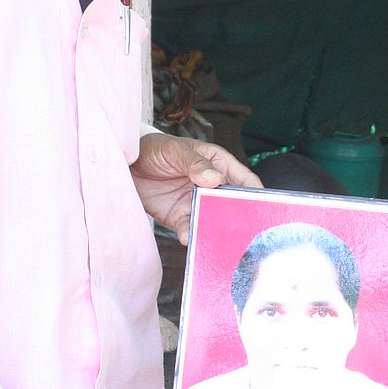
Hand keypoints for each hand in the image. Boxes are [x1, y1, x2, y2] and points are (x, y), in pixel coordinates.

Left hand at [130, 132, 260, 242]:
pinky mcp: (179, 217)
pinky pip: (190, 229)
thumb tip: (215, 180)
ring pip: (212, 221)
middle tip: (241, 230)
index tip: (262, 207)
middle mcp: (212, 186)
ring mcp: (197, 203)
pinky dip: (191, 235)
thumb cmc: (153, 148)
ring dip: (214, 230)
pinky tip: (189, 238)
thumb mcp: (174, 150)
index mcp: (218, 164)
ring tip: (216, 240)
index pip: (245, 180)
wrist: (125, 165)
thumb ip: (194, 163)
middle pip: (232, 205)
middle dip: (237, 218)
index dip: (256, 194)